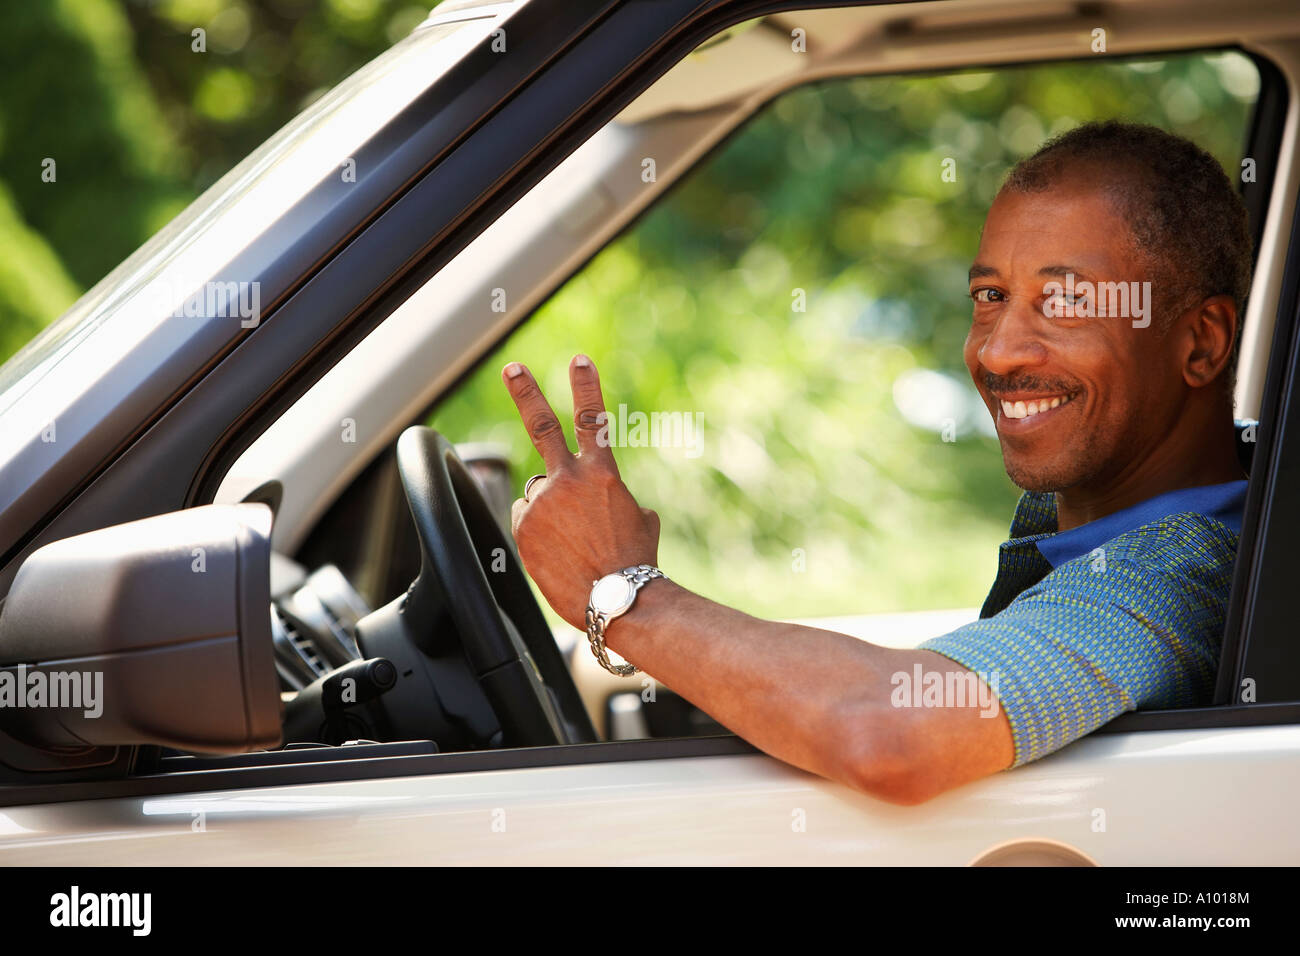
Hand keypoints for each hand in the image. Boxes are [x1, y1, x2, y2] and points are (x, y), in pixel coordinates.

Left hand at [503, 354, 660, 628]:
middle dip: (526, 392)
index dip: (586, 386)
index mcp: (602, 473)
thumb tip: (618, 506)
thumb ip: (621, 501)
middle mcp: (568, 480)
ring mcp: (543, 502)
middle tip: (512, 368)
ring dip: (549, 512)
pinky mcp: (524, 528)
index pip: (594, 419)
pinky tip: (557, 553)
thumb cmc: (636, 564)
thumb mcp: (641, 522)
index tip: (579, 360)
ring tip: (571, 543)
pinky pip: (526, 522)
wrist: (619, 599)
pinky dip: (537, 534)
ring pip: (537, 495)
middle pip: (541, 426)